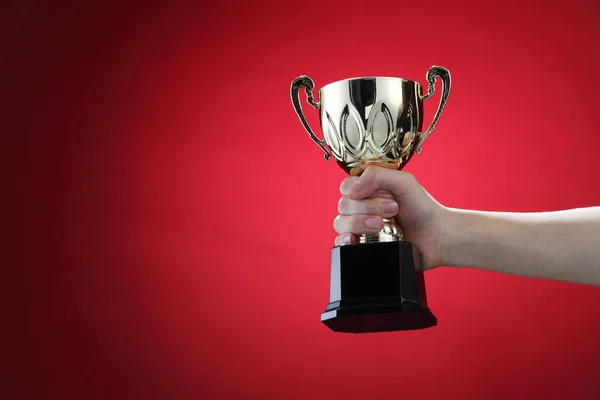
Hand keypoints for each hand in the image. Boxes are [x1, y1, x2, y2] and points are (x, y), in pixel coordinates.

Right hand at [333, 166, 447, 269]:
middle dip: (367, 208)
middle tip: (392, 210)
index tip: (375, 194)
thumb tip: (352, 188)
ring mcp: (360, 228)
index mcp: (368, 190)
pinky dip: (344, 241)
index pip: (346, 186)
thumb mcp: (404, 181)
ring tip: (383, 227)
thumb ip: (377, 175)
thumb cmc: (422, 208)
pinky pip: (340, 244)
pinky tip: (356, 239)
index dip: (355, 190)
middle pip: (343, 205)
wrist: (436, 236)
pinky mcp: (362, 246)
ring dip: (360, 223)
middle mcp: (361, 208)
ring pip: (340, 223)